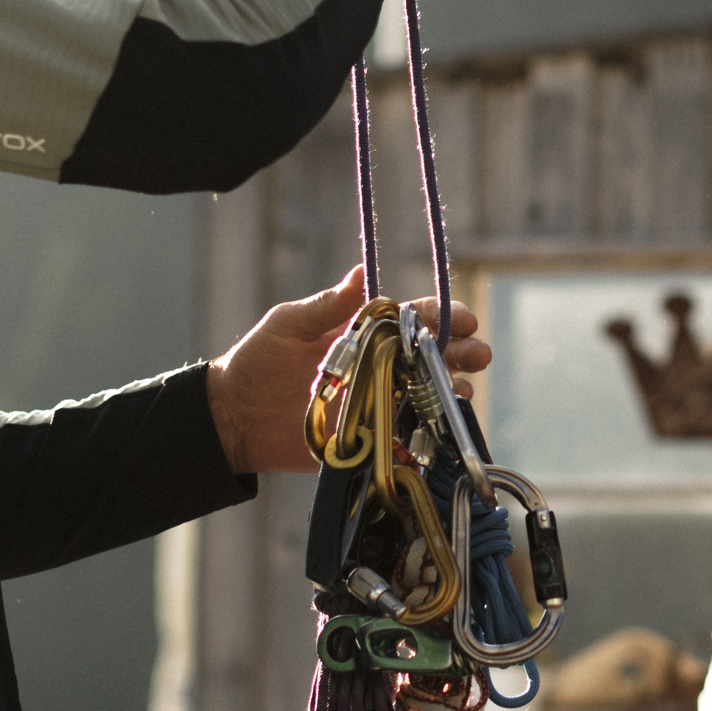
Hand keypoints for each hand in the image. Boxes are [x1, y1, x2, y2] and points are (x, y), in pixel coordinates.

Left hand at [205, 268, 488, 476]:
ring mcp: (376, 403)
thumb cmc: (257, 362)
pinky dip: (427, 435)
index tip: (464, 320)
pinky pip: (406, 437)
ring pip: (426, 395)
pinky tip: (441, 429)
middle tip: (479, 354)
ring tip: (463, 388)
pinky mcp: (368, 439)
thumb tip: (362, 272)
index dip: (441, 319)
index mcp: (363, 333)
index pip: (412, 320)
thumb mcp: (290, 325)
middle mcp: (377, 366)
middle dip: (459, 353)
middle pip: (429, 358)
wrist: (232, 418)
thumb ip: (328, 306)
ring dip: (450, 390)